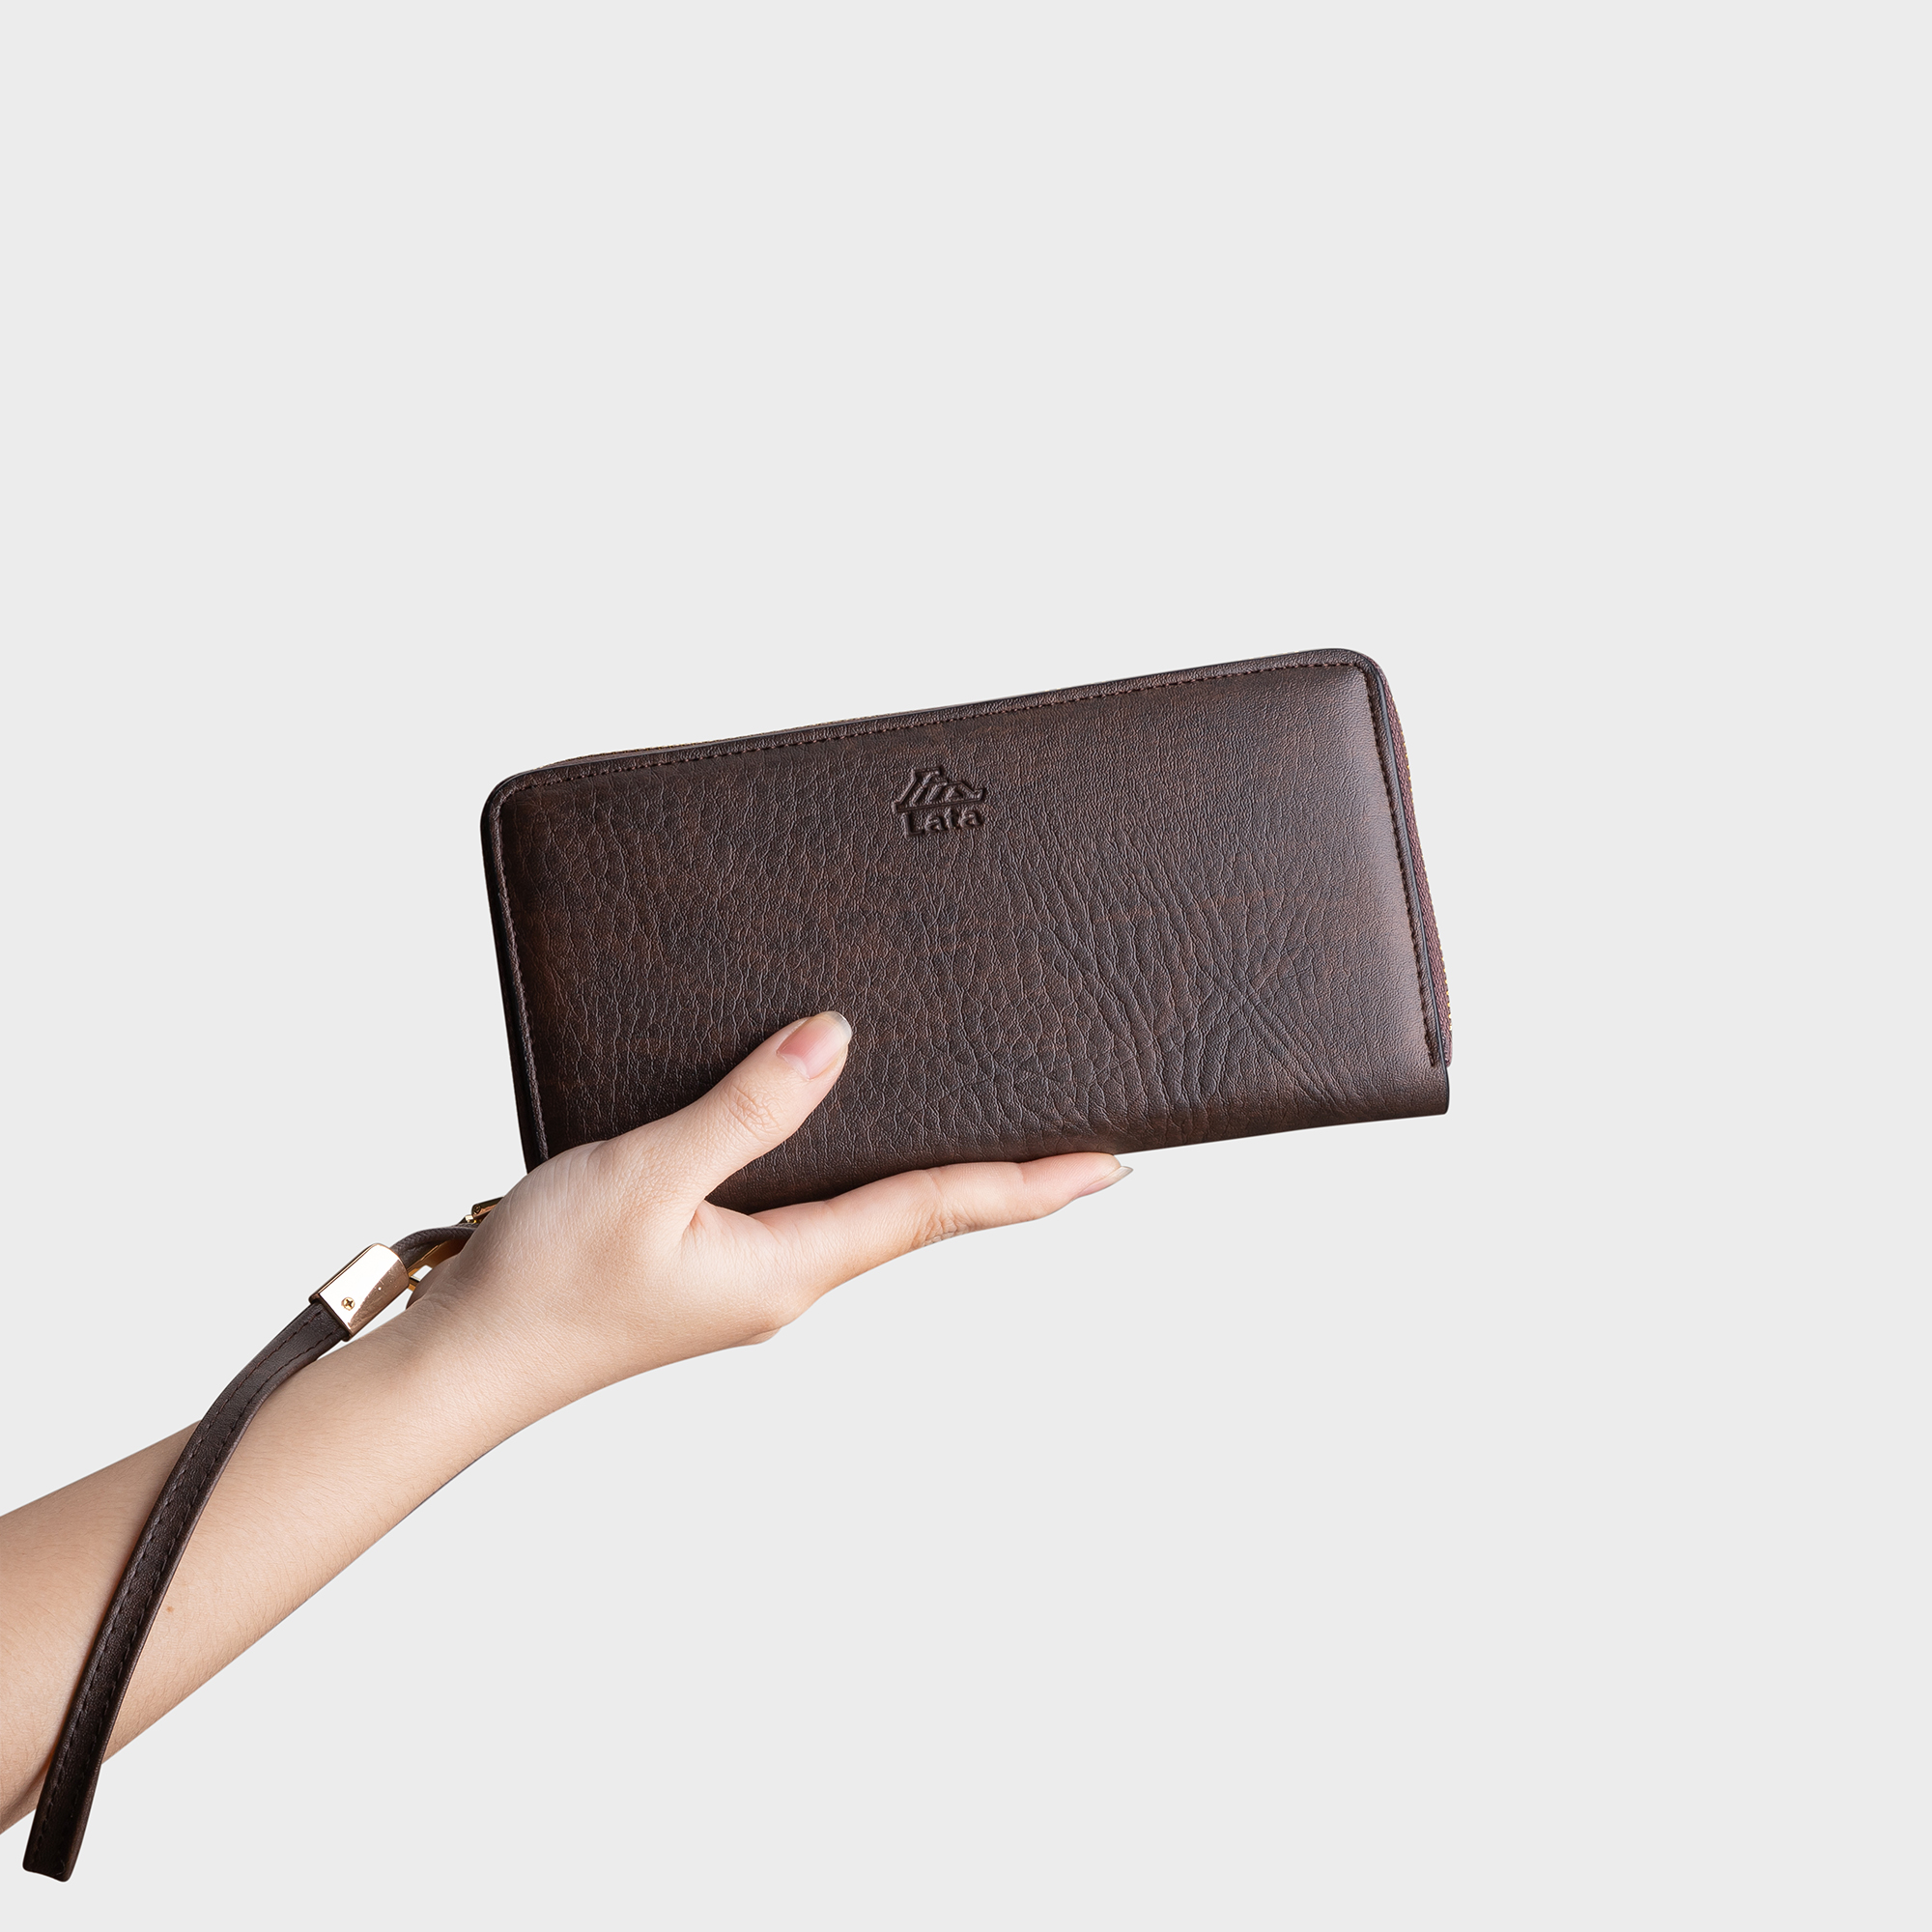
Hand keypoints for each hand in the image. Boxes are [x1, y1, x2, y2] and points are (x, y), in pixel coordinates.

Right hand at [408, 1012, 1129, 1421]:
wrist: (462, 1361)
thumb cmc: (542, 1284)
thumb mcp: (647, 1177)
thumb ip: (746, 1109)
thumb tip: (837, 1040)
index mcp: (791, 1268)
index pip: (938, 1213)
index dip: (1029, 1184)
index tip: (1112, 1166)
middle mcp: (787, 1279)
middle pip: (921, 1218)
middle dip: (1003, 1183)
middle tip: (1076, 1145)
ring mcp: (750, 1276)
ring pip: (868, 1214)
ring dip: (936, 1179)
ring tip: (989, 1136)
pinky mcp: (709, 1262)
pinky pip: (809, 1206)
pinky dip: (857, 1171)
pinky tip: (842, 1137)